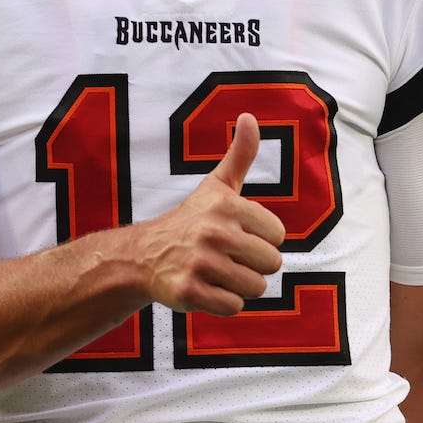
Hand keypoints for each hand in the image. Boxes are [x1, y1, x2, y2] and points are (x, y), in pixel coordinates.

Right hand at [136, 113, 284, 315]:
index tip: (236, 235)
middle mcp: (214, 233)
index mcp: (227, 206)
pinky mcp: (189, 292)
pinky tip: (206, 288)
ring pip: (255, 288)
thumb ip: (240, 154)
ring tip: (216, 273)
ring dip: (239, 285)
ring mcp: (200, 263)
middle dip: (253, 265)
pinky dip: (223, 303)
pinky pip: (233, 306)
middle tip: (227, 257)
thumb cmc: (191, 220)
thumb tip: (250, 117)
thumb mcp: (217, 186)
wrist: (144, 255)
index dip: (261, 239)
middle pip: (271, 264)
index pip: (278, 235)